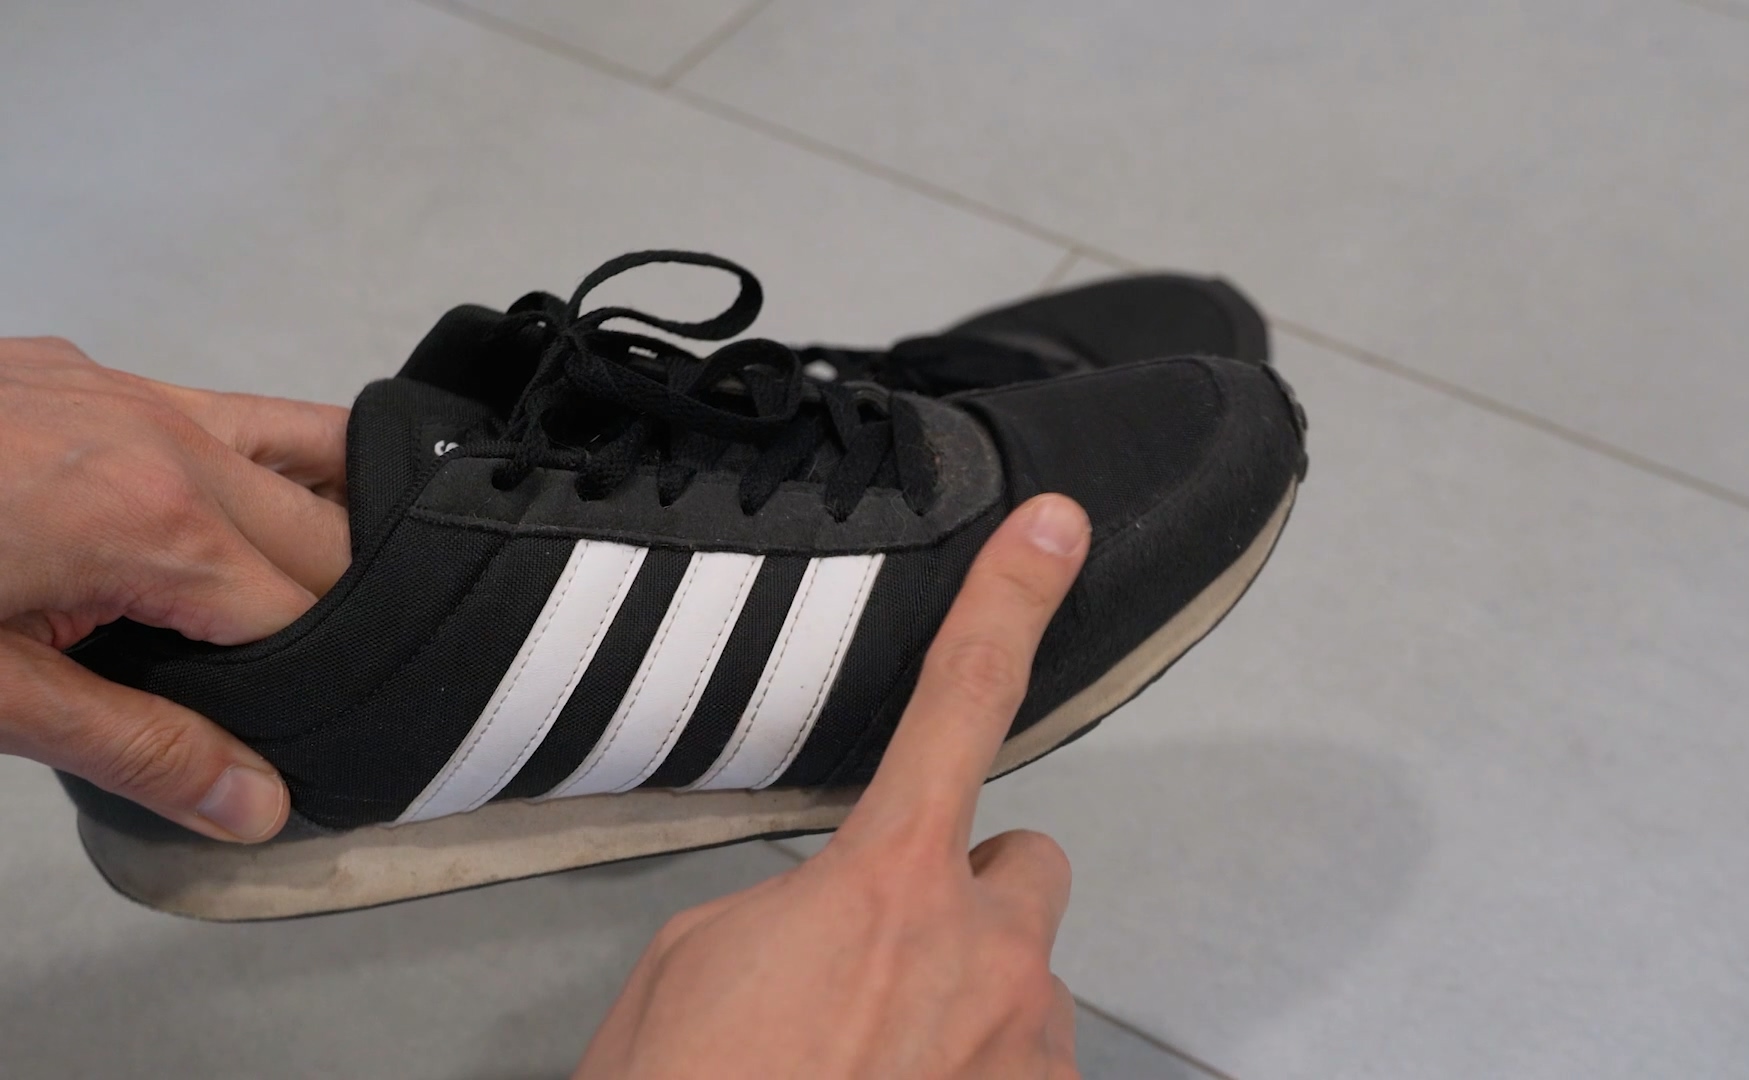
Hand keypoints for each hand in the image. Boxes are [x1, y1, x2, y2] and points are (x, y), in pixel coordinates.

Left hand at [0, 336, 351, 841]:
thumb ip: (138, 747)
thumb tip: (257, 804)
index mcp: (156, 524)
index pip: (311, 615)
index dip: (326, 686)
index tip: (316, 733)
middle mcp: (167, 439)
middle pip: (332, 533)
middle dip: (339, 616)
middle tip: (302, 687)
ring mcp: (128, 392)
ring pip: (305, 447)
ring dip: (327, 523)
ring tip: (305, 602)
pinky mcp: (85, 373)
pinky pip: (222, 412)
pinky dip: (258, 465)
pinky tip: (225, 523)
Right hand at [578, 495, 1092, 1079]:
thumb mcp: (692, 972)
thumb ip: (793, 910)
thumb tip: (833, 923)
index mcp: (887, 889)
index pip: (959, 706)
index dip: (1010, 605)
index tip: (1055, 529)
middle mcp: (988, 960)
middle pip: (1025, 870)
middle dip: (971, 900)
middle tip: (886, 969)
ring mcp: (1029, 1057)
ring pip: (1024, 988)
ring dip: (967, 1011)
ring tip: (870, 1069)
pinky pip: (1026, 1073)